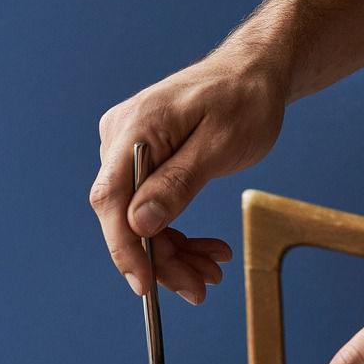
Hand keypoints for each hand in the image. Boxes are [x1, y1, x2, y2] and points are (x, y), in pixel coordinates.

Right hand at [90, 49, 285, 299]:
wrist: (253, 73)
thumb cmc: (244, 100)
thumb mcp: (221, 145)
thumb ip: (178, 184)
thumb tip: (139, 224)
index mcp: (137, 127)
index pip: (111, 197)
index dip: (124, 248)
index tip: (144, 286)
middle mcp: (121, 137)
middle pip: (124, 215)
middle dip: (161, 259)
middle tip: (201, 289)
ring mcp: (128, 149)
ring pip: (137, 218)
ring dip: (172, 252)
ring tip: (212, 270)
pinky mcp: (141, 159)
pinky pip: (148, 206)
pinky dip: (174, 233)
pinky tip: (205, 249)